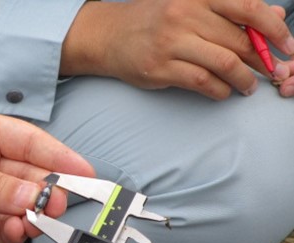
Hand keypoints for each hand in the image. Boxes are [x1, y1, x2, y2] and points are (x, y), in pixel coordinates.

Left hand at [0, 109, 93, 242]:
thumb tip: (31, 195)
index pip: (32, 143)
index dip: (60, 157)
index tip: (85, 172)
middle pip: (33, 178)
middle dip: (52, 191)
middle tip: (65, 204)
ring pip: (23, 207)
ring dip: (37, 215)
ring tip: (44, 220)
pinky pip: (5, 230)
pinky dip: (17, 233)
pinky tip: (22, 231)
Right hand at [62, 0, 293, 98]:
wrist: (109, 35)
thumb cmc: (156, 20)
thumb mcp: (194, 6)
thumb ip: (233, 11)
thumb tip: (274, 18)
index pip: (248, 9)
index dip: (274, 29)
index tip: (288, 45)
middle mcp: (186, 15)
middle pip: (239, 41)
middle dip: (261, 61)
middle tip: (270, 72)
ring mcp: (171, 43)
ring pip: (224, 64)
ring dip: (243, 80)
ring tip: (248, 87)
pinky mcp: (160, 69)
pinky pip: (202, 82)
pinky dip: (220, 90)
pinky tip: (224, 92)